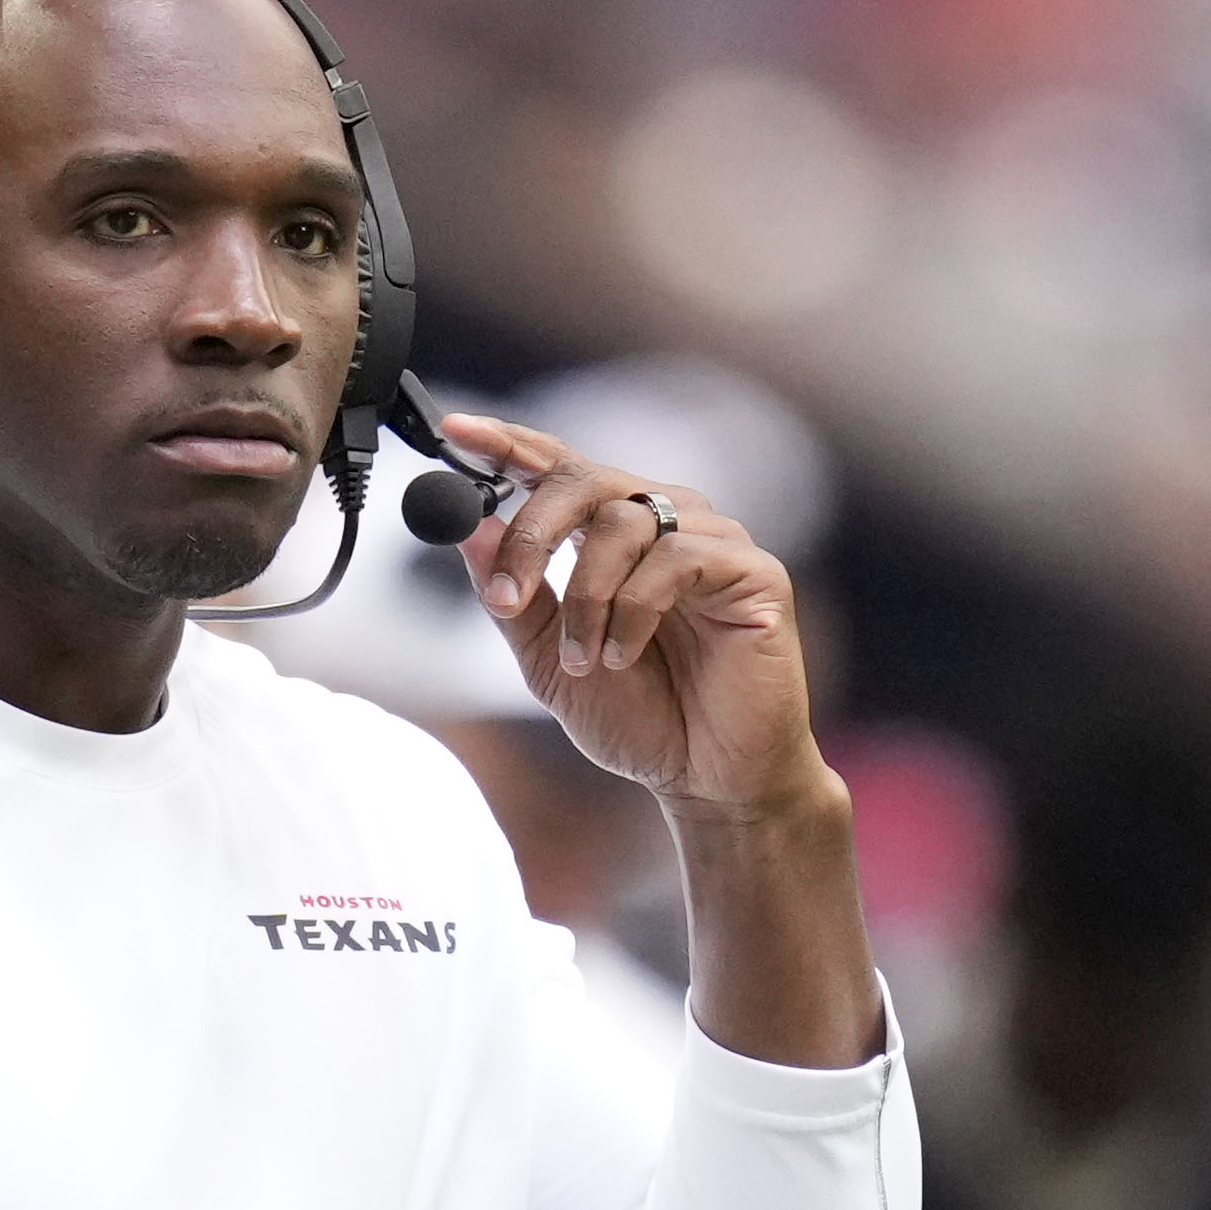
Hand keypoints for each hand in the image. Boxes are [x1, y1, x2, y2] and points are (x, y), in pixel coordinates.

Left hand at [437, 412, 827, 820]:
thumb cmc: (639, 716)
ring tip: (584, 660)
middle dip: (532, 535)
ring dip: (585, 599)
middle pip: (585, 480)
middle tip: (504, 598)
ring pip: (626, 522)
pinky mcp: (754, 571)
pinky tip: (625, 656)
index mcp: (614, 535)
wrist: (706, 777)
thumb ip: (513, 596)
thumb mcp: (547, 660)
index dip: (509, 444)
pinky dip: (635, 611)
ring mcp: (714, 541)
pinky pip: (678, 558)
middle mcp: (665, 521)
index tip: (457, 432)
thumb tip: (467, 528)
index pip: (559, 468)